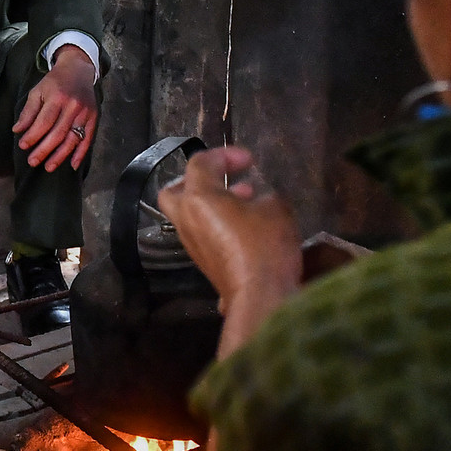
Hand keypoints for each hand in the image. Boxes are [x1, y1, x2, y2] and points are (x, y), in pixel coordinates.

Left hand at [14, 46, 97, 171]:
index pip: (44, 121)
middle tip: (32, 162)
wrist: (78, 70)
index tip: (23, 146)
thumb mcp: (37, 91)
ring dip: (60, 155)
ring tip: (49, 167)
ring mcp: (85, 113)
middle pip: (58, 133)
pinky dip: (81, 153)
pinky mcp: (93, 118)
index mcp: (57, 97)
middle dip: (44, 150)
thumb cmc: (54, 82)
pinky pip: (88, 139)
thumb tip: (17, 130)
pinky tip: (73, 165)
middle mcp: (73, 106)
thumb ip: (28, 112)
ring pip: (72, 139)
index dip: (33, 136)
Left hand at [156, 146, 301, 357]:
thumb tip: (260, 200)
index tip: (249, 161)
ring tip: (246, 199)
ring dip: (212, 202)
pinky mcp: (202, 261)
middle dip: (198, 180)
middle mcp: (186, 219)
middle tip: (225, 178)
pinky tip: (245, 225)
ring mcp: (191, 242)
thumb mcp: (276, 209)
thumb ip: (265, 195)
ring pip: (188, 213)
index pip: (200, 164)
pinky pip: (201, 232)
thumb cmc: (265, 246)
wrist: (260, 295)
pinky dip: (216, 221)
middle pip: (175, 190)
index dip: (224, 155)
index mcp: (198, 198)